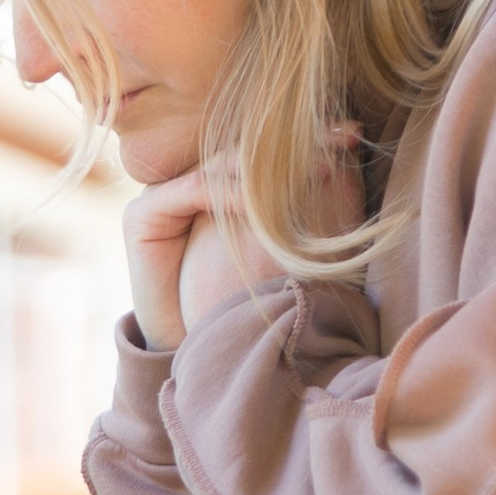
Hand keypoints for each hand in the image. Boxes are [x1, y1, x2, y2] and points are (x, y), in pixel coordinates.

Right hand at [124, 131, 365, 353]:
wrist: (201, 357)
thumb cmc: (248, 310)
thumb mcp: (289, 249)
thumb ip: (308, 209)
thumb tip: (353, 165)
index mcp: (223, 186)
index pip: (263, 153)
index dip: (309, 140)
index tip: (353, 137)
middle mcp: (192, 185)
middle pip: (243, 151)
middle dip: (296, 143)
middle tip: (343, 139)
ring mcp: (164, 197)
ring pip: (222, 166)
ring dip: (268, 166)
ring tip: (317, 168)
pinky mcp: (142, 215)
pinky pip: (195, 190)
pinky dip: (231, 192)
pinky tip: (265, 203)